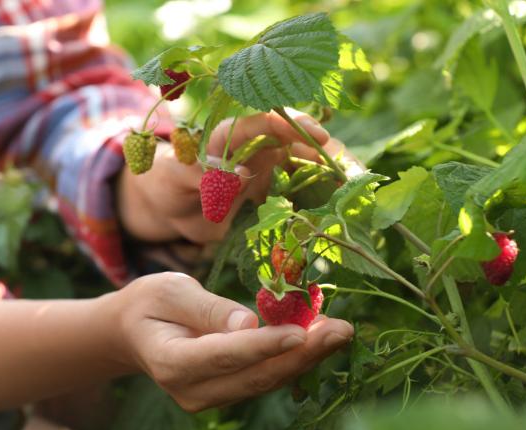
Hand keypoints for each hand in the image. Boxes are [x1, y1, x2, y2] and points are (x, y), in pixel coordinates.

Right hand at [108, 272, 353, 411]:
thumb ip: (207, 308)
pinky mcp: (226, 394)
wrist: (133, 333)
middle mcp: (191, 390)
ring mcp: (209, 398)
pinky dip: (292, 359)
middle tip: (341, 329)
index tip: (301, 332)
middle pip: (255, 376)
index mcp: (171, 362)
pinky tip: (318, 339)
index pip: (224, 355)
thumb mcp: (169, 290)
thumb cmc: (149, 303)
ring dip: (305, 358)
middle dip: (302, 353)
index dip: (264, 345)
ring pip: (265, 381)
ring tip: (339, 331)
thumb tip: (249, 323)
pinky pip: (263, 379)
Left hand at [117, 110, 348, 244]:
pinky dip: (320, 201)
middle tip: (358, 175)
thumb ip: (198, 172)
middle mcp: (256, 146)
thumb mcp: (173, 175)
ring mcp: (267, 169)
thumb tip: (237, 173)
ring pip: (308, 166)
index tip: (322, 138)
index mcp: (234, 133)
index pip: (270, 120)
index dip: (297, 125)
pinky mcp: (270, 193)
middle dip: (331, 154)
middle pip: (301, 142)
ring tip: (360, 194)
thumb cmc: (165, 182)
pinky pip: (300, 193)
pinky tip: (341, 214)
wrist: (166, 206)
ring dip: (333, 177)